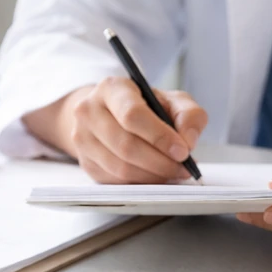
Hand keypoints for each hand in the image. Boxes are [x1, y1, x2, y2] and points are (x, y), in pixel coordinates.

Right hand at [23, 77, 207, 183]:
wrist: (109, 114)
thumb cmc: (144, 107)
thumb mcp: (170, 100)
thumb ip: (188, 115)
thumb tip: (188, 142)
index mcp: (112, 89)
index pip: (132, 115)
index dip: (160, 137)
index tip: (183, 151)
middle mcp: (89, 111)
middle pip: (126, 145)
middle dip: (160, 162)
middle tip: (183, 168)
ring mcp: (82, 139)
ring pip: (120, 167)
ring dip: (152, 175)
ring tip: (172, 172)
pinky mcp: (86, 163)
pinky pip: (115, 180)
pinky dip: (141, 182)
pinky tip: (155, 175)